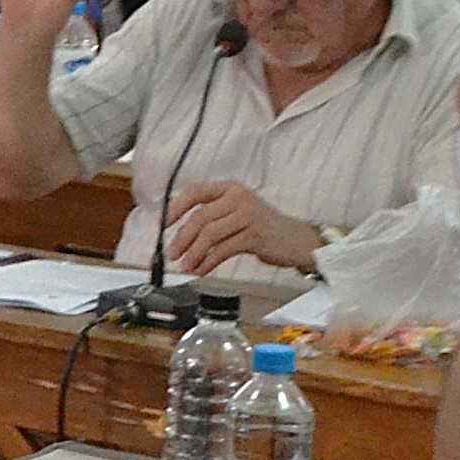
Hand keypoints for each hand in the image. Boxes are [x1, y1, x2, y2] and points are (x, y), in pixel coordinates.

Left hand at [162, 178, 322, 274]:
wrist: (297, 239)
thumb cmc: (262, 227)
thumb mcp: (237, 212)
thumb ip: (212, 216)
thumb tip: (179, 232)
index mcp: (230, 188)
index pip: (195, 192)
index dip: (175, 208)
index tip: (163, 226)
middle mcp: (238, 198)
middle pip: (200, 217)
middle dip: (181, 238)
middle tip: (171, 253)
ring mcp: (248, 216)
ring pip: (210, 234)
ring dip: (193, 253)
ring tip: (185, 266)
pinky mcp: (255, 236)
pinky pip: (223, 250)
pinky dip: (208, 262)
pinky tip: (201, 270)